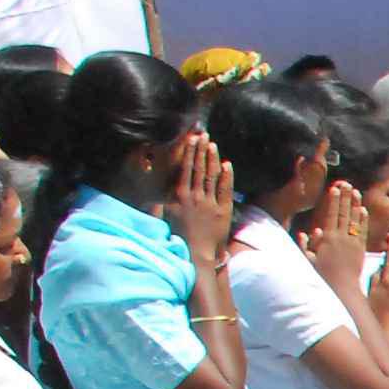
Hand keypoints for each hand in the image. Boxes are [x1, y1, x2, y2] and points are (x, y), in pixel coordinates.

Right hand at [171, 136, 235, 265]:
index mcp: (178, 196)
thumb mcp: (168, 214)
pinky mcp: (222, 211)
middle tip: (203, 134)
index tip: (190, 139)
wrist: (197, 254)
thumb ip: (166, 198)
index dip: (188, 152)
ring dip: (212, 158)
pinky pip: (225, 189)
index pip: (183, 168)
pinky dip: (226, 176)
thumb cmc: (179, 235)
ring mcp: (209, 203)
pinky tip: (226, 164)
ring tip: (212, 144)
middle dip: (200, 149)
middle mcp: (193, 196)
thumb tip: (161, 185)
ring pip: (210, 176)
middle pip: (197, 168)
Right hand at [304, 181, 370, 281]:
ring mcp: (353, 243)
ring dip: (355, 205)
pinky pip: (362, 231)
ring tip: (356, 192)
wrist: (342, 288)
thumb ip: (307, 246)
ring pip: (354, 220)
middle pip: (344, 214)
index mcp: (329, 239)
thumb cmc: (322, 276)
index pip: (331, 215)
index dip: (334, 201)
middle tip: (348, 184)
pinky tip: (363, 211)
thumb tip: (308, 232)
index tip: (335, 188)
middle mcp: (342, 238)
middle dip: (346, 198)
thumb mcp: (309, 261)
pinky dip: (362, 221)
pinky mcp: (361, 250)